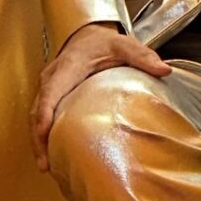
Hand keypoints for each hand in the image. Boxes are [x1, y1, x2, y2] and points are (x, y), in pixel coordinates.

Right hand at [29, 21, 170, 169]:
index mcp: (68, 67)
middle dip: (38, 137)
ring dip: (38, 140)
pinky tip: (50, 153)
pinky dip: (42, 135)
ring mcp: (47, 87)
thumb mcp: (125, 45)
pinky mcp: (49, 95)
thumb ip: (143, 57)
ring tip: (46, 165)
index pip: (51, 92)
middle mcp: (52, 78)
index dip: (45, 113)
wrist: (88, 35)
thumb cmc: (105, 42)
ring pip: (35, 115)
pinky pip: (41, 115)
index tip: (43, 133)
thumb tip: (165, 71)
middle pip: (37, 110)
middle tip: (46, 164)